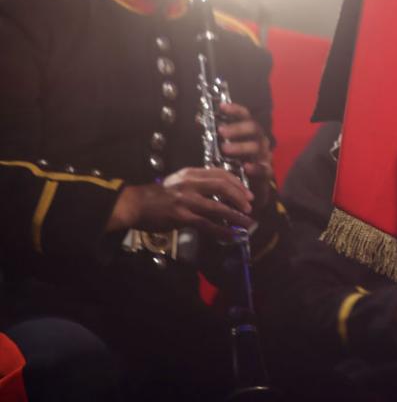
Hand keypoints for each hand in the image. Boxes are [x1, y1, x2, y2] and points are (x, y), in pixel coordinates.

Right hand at [105, 166, 254, 239]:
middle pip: (223, 186)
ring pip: (218, 206)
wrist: (134, 204)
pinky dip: (221, 230)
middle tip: (250, 206)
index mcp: (191, 173)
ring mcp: (186, 200)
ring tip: (247, 222)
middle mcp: (191, 184)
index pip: (221, 174)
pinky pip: (206, 224)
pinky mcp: (182, 216)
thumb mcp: (179, 182)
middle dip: (240, 196)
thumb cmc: (157, 195)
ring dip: (235, 215)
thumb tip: (219, 191)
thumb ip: (198, 184)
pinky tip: (231, 235)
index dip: (237, 183)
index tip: (247, 192)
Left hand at [218, 102, 272, 205]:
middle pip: (253, 128)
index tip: (222, 106)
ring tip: (225, 149)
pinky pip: (263, 168)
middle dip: (237, 128)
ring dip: (240, 146)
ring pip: (256, 147)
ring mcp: (264, 156)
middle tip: (221, 131)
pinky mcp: (267, 173)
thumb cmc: (236, 166)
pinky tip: (246, 167)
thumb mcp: (225, 148)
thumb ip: (214, 135)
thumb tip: (197, 118)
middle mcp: (259, 141)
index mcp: (250, 134)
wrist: (249, 191)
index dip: (236, 110)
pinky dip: (255, 167)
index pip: (246, 117)